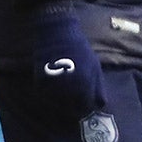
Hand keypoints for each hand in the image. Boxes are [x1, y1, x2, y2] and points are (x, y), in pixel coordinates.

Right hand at [29, 8, 104, 122]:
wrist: (57, 33)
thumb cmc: (80, 50)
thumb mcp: (95, 67)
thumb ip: (98, 87)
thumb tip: (102, 105)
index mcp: (85, 83)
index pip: (86, 106)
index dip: (85, 107)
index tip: (84, 106)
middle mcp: (69, 85)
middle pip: (71, 107)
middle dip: (73, 105)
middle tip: (73, 101)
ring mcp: (53, 83)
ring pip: (57, 103)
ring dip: (60, 101)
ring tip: (63, 92)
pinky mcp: (40, 80)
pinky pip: (44, 95)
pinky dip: (48, 94)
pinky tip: (53, 86)